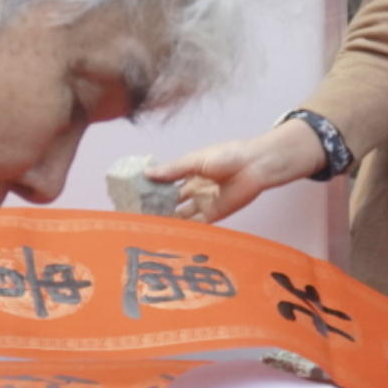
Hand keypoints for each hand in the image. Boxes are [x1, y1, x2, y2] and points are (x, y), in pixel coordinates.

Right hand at [152, 122, 328, 222]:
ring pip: (179, 214)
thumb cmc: (228, 155)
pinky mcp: (212, 216)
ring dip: (166, 220)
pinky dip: (181, 229)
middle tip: (136, 214)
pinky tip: (167, 232)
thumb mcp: (196, 160)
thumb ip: (173, 169)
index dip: (150, 189)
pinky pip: (193, 225)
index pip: (164, 183)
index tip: (133, 195)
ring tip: (147, 225)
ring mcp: (201, 203)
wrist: (254, 166)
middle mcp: (193, 189)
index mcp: (187, 172)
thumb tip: (147, 173)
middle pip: (169, 201)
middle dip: (155, 207)